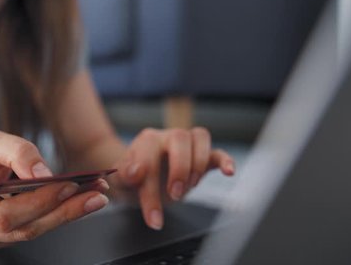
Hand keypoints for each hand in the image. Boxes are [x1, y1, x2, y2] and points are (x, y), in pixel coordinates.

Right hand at [0, 130, 108, 248]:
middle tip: (96, 193)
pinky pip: (35, 228)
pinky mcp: (6, 240)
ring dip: (68, 214)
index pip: (4, 214)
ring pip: (34, 231)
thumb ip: (16, 152)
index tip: (70, 185)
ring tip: (95, 196)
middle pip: (25, 228)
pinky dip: (59, 214)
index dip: (39, 202)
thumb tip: (44, 174)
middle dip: (63, 210)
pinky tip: (80, 201)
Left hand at [114, 127, 234, 229]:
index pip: (150, 154)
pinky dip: (225, 160)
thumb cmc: (131, 179)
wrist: (140, 180)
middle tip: (174, 194)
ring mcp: (186, 145)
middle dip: (179, 169)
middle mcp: (167, 137)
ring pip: (200, 137)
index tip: (152, 212)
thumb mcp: (121, 181)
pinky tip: (229, 172)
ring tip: (189, 187)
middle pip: (180, 137)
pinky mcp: (203, 157)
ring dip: (197, 165)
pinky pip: (217, 152)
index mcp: (146, 141)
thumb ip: (125, 175)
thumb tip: (136, 172)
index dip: (151, 184)